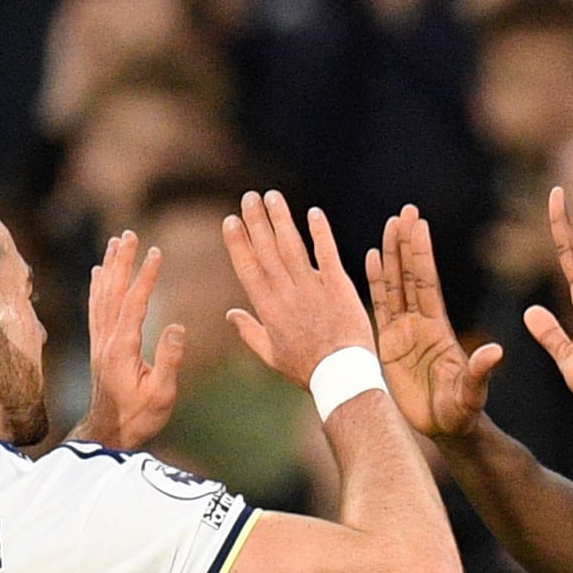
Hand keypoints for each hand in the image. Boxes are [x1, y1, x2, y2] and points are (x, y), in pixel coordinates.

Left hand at [73, 230, 185, 449]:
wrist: (107, 433)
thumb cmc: (138, 417)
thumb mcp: (161, 394)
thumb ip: (169, 360)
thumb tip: (179, 326)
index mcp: (122, 349)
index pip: (134, 304)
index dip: (145, 277)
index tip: (156, 251)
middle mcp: (106, 340)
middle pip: (113, 291)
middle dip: (122, 261)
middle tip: (129, 234)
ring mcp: (100, 342)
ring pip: (101, 296)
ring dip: (109, 267)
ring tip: (116, 243)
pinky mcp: (98, 346)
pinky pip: (95, 308)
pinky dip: (97, 286)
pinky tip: (98, 272)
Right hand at [221, 191, 373, 387]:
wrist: (341, 376)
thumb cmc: (306, 369)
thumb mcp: (271, 355)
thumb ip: (249, 331)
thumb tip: (230, 314)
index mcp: (268, 308)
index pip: (248, 267)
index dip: (238, 242)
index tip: (231, 220)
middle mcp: (287, 293)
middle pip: (267, 250)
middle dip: (256, 221)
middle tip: (249, 196)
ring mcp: (313, 288)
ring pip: (292, 247)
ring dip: (282, 219)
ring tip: (272, 196)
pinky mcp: (339, 287)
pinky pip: (328, 254)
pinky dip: (320, 233)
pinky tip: (313, 213)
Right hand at [368, 205, 501, 438]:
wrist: (446, 427)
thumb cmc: (462, 411)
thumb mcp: (472, 392)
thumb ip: (480, 371)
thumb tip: (495, 352)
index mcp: (438, 329)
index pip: (427, 283)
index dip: (421, 254)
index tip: (419, 225)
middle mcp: (421, 323)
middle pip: (410, 275)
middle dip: (407, 243)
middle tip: (404, 211)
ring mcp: (404, 332)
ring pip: (395, 285)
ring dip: (390, 255)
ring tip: (389, 225)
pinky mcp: (389, 345)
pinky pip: (380, 309)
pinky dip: (374, 284)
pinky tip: (369, 259)